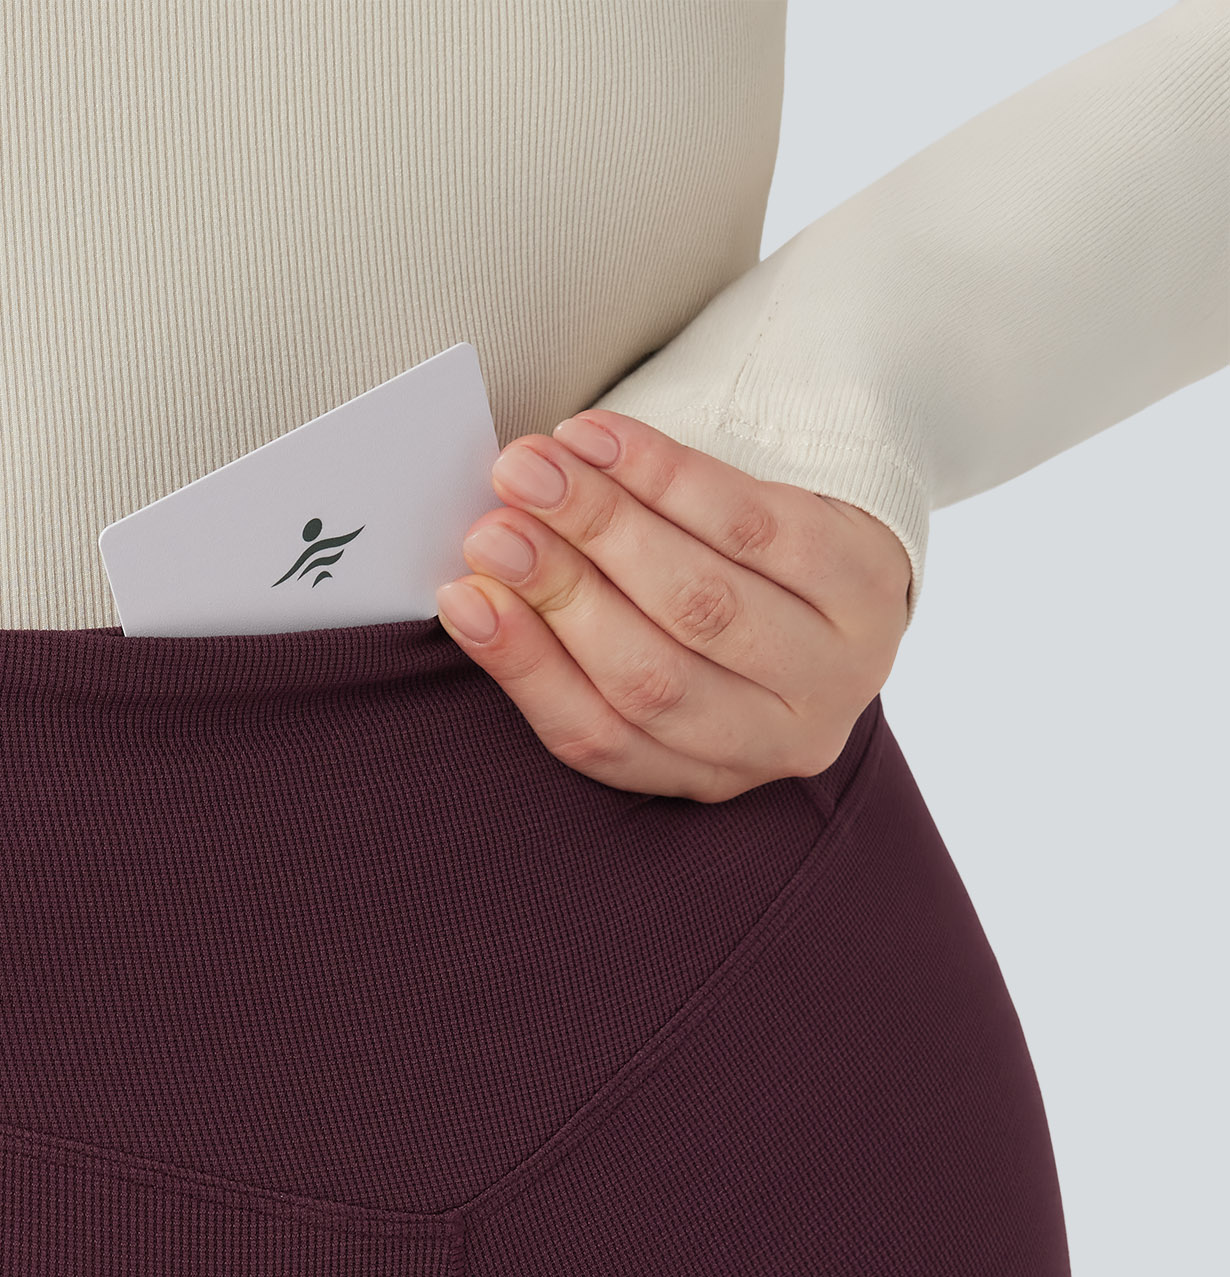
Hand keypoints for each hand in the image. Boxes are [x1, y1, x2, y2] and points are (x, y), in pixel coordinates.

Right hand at [434, 411, 912, 802]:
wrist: (837, 561)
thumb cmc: (711, 607)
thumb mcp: (645, 651)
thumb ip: (566, 641)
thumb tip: (475, 594)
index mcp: (709, 777)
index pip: (601, 739)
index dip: (526, 666)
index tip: (465, 597)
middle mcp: (783, 740)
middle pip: (649, 673)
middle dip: (559, 591)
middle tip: (492, 527)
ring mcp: (839, 666)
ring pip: (698, 598)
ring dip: (601, 525)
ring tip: (531, 471)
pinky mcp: (867, 580)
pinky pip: (749, 523)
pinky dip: (664, 477)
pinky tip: (600, 442)